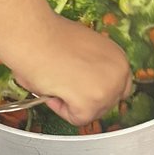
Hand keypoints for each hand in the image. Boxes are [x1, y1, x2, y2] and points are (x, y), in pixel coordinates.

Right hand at [11, 14, 132, 126]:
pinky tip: (55, 88)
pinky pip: (77, 118)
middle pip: (107, 103)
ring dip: (72, 102)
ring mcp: (107, 89)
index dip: (97, 90)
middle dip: (86, 99)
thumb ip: (94, 67)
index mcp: (118, 57)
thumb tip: (86, 81)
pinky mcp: (91, 103)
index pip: (119, 87)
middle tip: (66, 84)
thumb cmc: (51, 37)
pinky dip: (61, 109)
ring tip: (58, 80)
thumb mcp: (85, 48)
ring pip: (92, 112)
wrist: (34, 35)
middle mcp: (119, 72)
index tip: (84, 88)